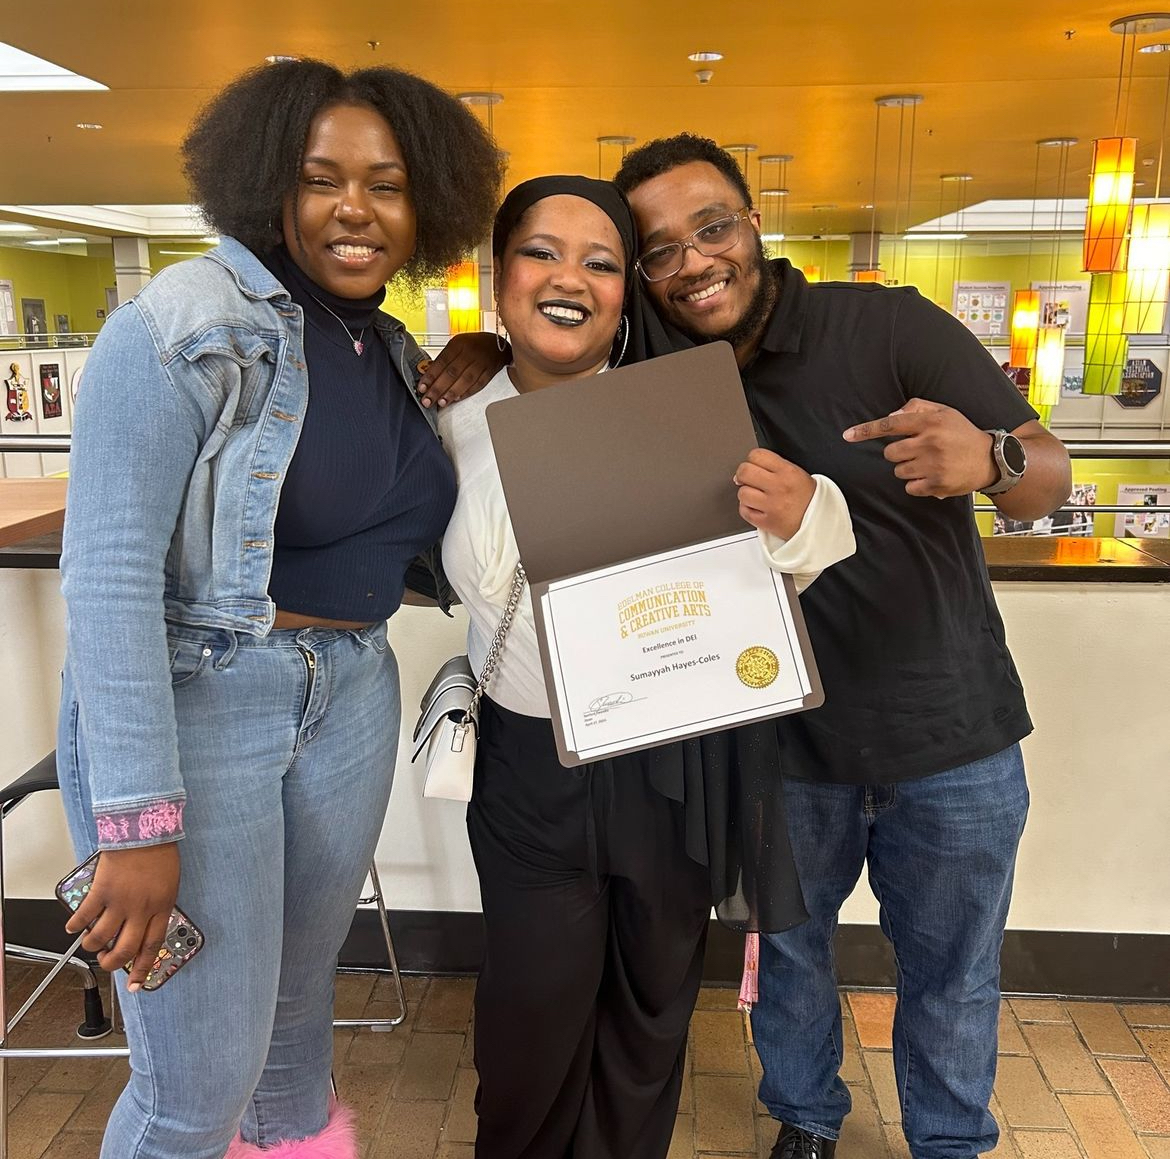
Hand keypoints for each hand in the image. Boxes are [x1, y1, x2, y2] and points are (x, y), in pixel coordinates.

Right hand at [64, 844, 179, 990]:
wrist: (144, 830)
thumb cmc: (160, 853)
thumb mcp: (170, 883)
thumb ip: (158, 906)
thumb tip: (145, 926)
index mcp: (162, 906)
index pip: (153, 945)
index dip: (143, 968)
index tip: (137, 984)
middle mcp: (141, 908)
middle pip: (125, 948)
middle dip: (113, 963)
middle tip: (107, 964)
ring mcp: (120, 901)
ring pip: (101, 937)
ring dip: (92, 945)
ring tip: (90, 944)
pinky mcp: (102, 891)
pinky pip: (84, 916)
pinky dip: (75, 925)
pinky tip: (71, 927)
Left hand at [416, 332, 507, 407]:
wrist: (498, 345)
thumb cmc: (474, 345)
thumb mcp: (458, 345)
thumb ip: (444, 359)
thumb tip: (429, 376)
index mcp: (458, 344)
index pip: (441, 362)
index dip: (430, 376)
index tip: (422, 388)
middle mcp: (470, 352)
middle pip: (451, 373)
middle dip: (437, 388)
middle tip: (427, 400)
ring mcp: (481, 362)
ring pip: (464, 380)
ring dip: (451, 393)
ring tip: (441, 402)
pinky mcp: (490, 372)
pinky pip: (477, 385)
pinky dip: (466, 393)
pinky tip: (456, 399)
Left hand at [734, 448, 815, 539]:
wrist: (821, 524)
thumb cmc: (810, 500)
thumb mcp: (799, 474)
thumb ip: (776, 467)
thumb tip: (751, 465)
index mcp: (788, 472)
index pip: (757, 455)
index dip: (752, 460)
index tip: (753, 466)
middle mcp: (779, 487)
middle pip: (744, 472)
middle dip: (743, 475)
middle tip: (748, 480)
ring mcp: (772, 505)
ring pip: (742, 493)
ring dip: (746, 495)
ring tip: (756, 497)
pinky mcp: (767, 522)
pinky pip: (744, 511)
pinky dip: (747, 510)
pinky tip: (757, 508)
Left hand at [842, 398, 996, 497]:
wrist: (990, 459)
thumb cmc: (962, 433)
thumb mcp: (944, 412)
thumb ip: (916, 409)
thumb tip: (891, 416)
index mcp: (930, 422)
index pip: (891, 425)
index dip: (866, 430)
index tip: (847, 435)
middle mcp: (931, 442)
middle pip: (890, 453)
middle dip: (898, 453)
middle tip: (915, 451)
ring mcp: (934, 465)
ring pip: (899, 471)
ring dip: (908, 469)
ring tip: (928, 463)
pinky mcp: (937, 484)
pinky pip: (910, 487)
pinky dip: (917, 485)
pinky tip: (932, 476)